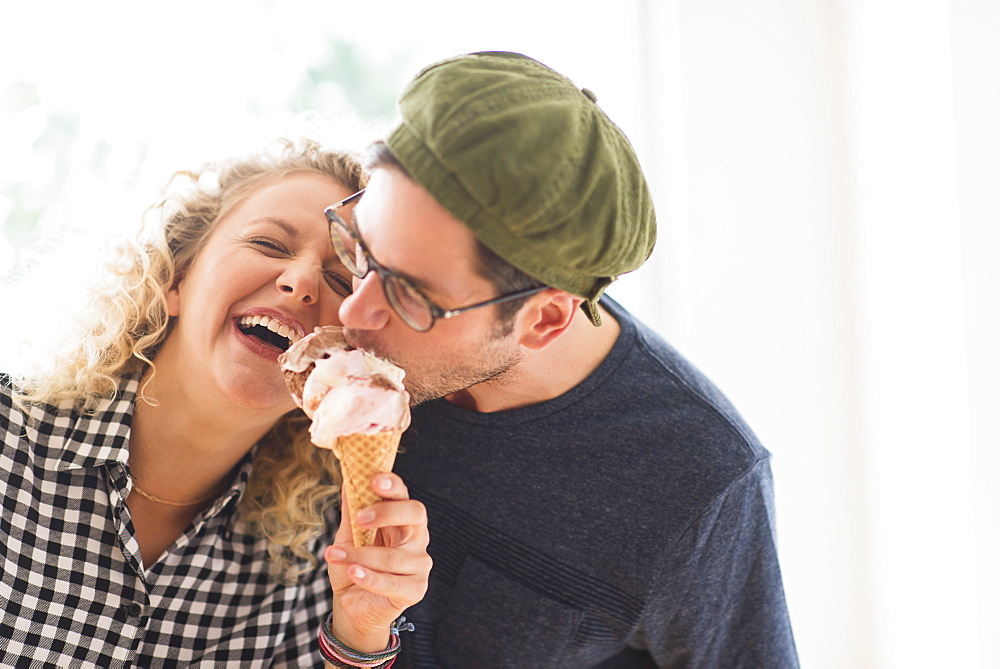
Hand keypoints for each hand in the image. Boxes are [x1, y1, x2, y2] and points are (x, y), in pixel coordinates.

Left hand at [323, 473, 430, 651]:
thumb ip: (350, 513)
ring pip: (393, 556)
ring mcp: (420, 564)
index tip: (373, 481)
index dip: (393, 486)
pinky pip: (392, 582)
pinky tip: (353, 572)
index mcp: (402, 520)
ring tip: (335, 555)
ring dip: (361, 555)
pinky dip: (369, 577)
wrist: (352, 607)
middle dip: (388, 512)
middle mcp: (416, 538)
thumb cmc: (354, 566)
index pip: (404, 496)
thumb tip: (347, 481)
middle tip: (360, 518)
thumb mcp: (348, 537)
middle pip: (415, 514)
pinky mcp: (416, 589)